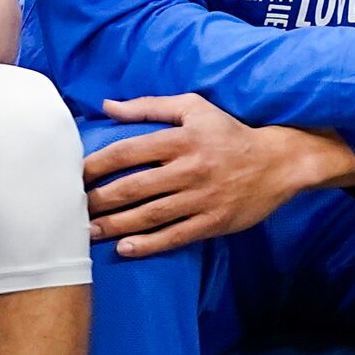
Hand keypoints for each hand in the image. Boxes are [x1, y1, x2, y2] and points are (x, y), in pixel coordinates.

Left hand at [84, 94, 354, 256]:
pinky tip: (125, 249)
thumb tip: (108, 106)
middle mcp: (189, 169)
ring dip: (115, 226)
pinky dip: (148, 245)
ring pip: (150, 215)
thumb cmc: (231, 133)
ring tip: (90, 232)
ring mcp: (202, 198)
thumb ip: (150, 106)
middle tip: (74, 210)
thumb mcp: (195, 108)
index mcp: (182, 139)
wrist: (280, 162)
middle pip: (133, 188)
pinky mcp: (214, 221)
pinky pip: (175, 236)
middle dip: (99, 201)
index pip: (127, 152)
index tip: (74, 176)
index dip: (96, 165)